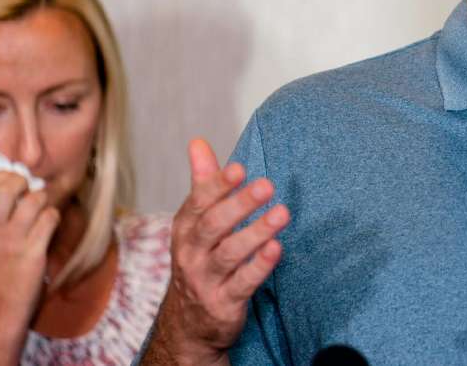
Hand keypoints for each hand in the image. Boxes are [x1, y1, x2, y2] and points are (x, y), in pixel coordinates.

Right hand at [0, 171, 59, 359]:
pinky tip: (50, 227)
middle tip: (31, 191)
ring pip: (33, 199)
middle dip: (24, 182)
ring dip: (43, 201)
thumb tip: (6, 193)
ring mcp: (10, 241)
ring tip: (42, 212)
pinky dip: (54, 218)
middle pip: (7, 186)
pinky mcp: (32, 252)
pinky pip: (49, 219)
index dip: (3, 177)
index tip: (14, 181)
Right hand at [145, 139, 289, 365]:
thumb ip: (202, 183)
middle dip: (240, 204)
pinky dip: (260, 266)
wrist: (189, 324)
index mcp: (184, 229)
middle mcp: (191, 254)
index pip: (198, 202)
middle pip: (213, 225)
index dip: (217, 185)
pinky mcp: (223, 304)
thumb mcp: (196, 223)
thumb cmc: (200, 260)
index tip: (239, 168)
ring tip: (282, 214)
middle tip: (267, 185)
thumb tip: (198, 142)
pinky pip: (243, 284)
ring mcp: (205, 280)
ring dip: (257, 232)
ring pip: (230, 254)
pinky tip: (277, 248)